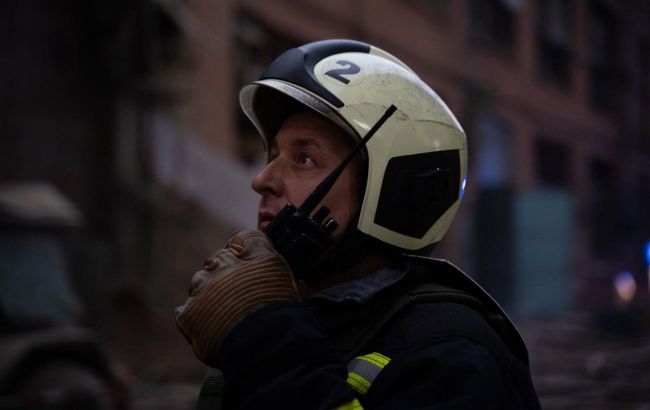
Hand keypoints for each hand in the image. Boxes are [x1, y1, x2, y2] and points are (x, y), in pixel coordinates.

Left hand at [175, 230, 298, 365]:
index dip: (243, 249)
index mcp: (256, 255)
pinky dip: (195, 317)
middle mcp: (227, 264)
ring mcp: (204, 286)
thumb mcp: (295, 292)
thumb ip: (286, 281)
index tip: (245, 260)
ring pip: (200, 280)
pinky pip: (186, 310)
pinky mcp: (189, 311)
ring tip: (222, 313)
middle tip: (235, 292)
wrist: (267, 347)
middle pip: (219, 257)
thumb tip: (299, 285)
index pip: (243, 238)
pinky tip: (210, 329)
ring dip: (208, 292)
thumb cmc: (286, 319)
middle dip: (224, 271)